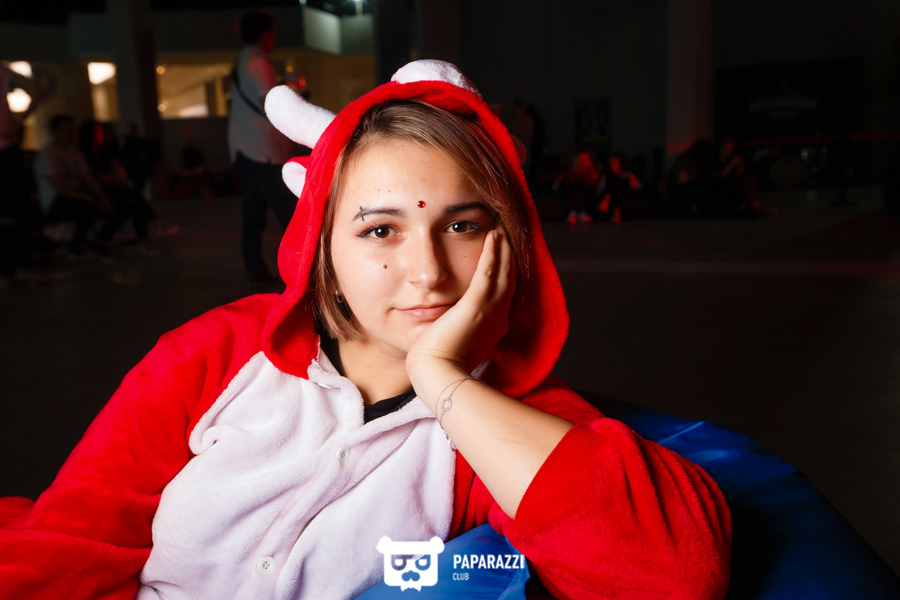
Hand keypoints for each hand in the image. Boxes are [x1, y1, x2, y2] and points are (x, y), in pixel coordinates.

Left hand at [406, 227, 516, 384]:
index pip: (503, 294)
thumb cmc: (440, 366)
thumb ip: (461, 335)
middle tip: (509, 235)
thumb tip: (455, 331)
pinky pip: (488, 271)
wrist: (438, 376)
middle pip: (509, 279)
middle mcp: (497, 316)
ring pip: (503, 271)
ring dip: (504, 249)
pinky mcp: (476, 305)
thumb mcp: (456, 346)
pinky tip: (493, 235)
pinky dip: (493, 252)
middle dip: (509, 256)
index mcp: (493, 327)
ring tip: (501, 230)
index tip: (506, 259)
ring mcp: (489, 310)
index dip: (507, 274)